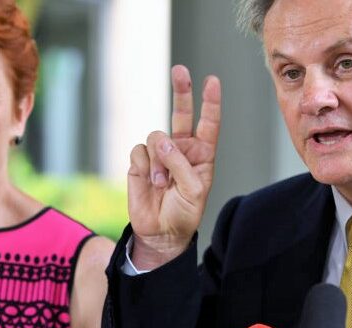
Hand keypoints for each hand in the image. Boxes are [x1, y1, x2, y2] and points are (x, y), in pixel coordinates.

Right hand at [128, 65, 221, 269]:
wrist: (160, 232)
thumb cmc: (184, 212)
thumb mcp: (194, 191)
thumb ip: (181, 164)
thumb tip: (160, 141)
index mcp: (201, 154)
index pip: (208, 123)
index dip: (210, 102)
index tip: (212, 81)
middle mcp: (181, 149)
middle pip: (181, 113)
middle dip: (181, 90)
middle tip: (180, 70)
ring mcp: (159, 154)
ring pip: (156, 135)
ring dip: (159, 160)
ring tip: (161, 183)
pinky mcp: (140, 162)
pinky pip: (139, 150)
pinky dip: (145, 167)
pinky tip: (150, 183)